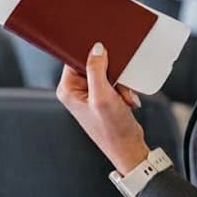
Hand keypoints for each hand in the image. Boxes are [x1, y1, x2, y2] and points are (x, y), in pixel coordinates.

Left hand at [56, 42, 149, 174]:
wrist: (128, 147)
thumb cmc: (112, 129)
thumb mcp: (103, 96)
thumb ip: (97, 70)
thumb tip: (96, 48)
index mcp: (68, 89)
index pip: (75, 59)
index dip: (93, 57)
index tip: (107, 60)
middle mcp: (76, 91)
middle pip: (94, 65)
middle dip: (112, 74)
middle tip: (118, 87)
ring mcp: (90, 94)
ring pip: (108, 73)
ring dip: (120, 84)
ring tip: (123, 98)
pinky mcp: (103, 97)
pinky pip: (115, 82)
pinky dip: (123, 90)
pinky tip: (126, 101)